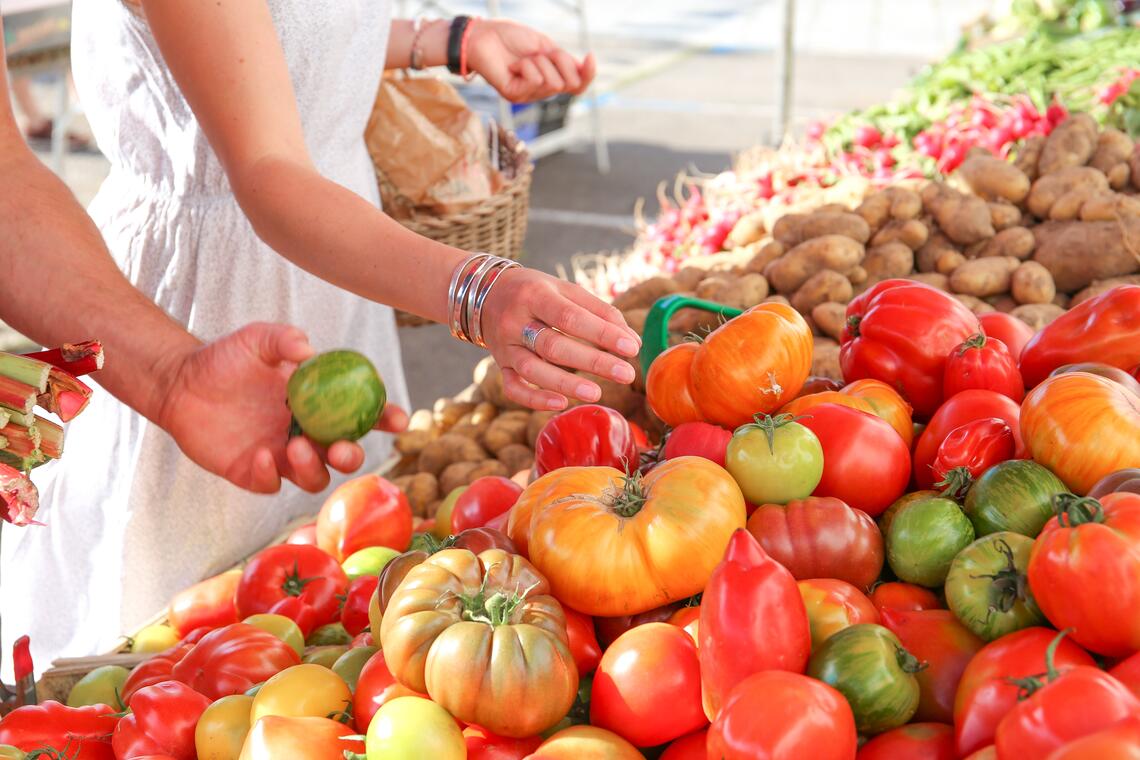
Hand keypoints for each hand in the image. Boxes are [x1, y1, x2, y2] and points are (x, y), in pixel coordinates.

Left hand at [156, 323, 408, 493]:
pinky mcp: (253, 473)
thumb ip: (283, 339)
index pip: (363, 414)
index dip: (386, 419)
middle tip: (341, 447)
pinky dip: (271, 475)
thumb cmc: (226, 358)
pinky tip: (260, 456)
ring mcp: (282, 456)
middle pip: (344, 455)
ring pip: (315, 477)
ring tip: (295, 446)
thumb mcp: (256, 339)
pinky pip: (272, 485)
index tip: (397, 419)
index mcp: (320, 403)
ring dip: (313, 468)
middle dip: (352, 456)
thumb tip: (309, 350)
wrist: (180, 382)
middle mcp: (308, 433)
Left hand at [466, 19, 595, 102]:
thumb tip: (586, 67)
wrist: (483, 35)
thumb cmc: (511, 38)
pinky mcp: (515, 95)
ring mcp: (528, 95)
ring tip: (523, 58)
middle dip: (559, 61)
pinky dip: (527, 66)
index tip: (590, 55)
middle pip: (569, 83)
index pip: (578, 85)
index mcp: (552, 76)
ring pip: (553, 83)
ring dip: (540, 62)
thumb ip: (564, 60)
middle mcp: (542, 90)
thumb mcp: (545, 46)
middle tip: (539, 52)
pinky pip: (535, 81)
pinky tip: (514, 65)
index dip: (589, 74)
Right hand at [479, 269, 640, 409]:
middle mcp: (515, 321)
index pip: (570, 317)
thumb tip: (633, 342)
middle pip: (554, 346)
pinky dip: (535, 399)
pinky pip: (513, 388)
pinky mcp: (501, 365)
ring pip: (533, 370)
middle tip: (626, 374)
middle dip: (593, 362)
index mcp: (535, 295)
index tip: (631, 348)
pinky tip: (562, 403)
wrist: (486, 294)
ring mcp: (505, 346)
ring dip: (566, 383)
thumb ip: (600, 312)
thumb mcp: (566, 290)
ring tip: (597, 393)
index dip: (602, 334)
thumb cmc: (537, 292)